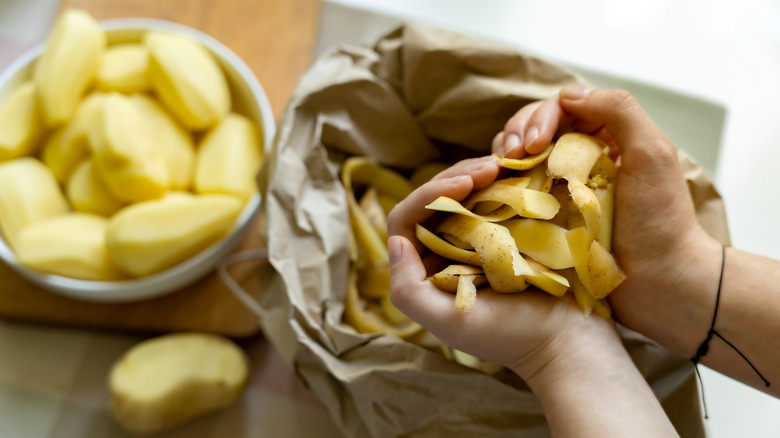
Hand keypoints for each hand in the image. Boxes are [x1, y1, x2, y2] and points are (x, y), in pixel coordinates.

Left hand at [386, 156, 618, 381]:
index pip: (407, 221)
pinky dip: (499, 182)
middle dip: (456, 177)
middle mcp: (446, 253)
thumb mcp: (449, 321)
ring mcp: (477, 242)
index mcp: (426, 272)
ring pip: (462, 195)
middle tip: (490, 166)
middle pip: (433, 201)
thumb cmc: (511, 336)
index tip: (465, 184)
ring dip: (476, 174)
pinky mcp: (507, 235)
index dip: (428, 194)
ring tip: (501, 164)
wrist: (569, 340)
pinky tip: (514, 172)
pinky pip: (493, 199)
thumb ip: (408, 290)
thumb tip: (397, 242)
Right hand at [493, 87, 721, 352]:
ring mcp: (561, 187)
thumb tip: (567, 95)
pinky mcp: (548, 216)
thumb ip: (618, 111)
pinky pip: (517, 189)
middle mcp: (581, 157)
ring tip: (499, 167)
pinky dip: (502, 182)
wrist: (658, 281)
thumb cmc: (659, 220)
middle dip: (517, 132)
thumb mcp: (652, 153)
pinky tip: (496, 187)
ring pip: (521, 156)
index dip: (540, 118)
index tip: (533, 144)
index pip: (561, 109)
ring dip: (504, 154)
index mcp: (607, 136)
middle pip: (536, 128)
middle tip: (510, 155)